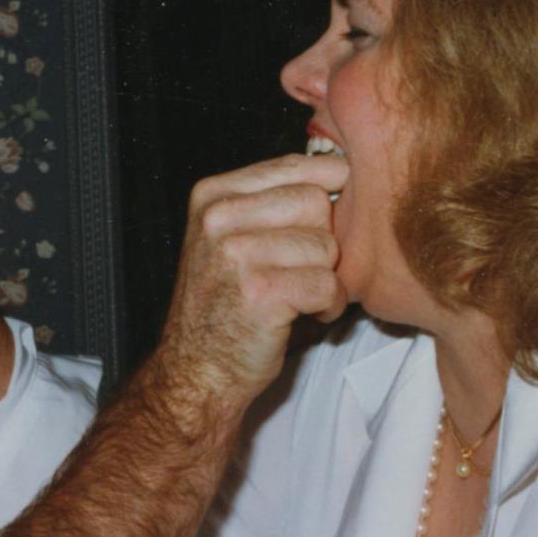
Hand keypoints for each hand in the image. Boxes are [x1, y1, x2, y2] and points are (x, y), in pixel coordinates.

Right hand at [158, 154, 347, 410]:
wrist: (197, 370)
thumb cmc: (226, 303)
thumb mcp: (231, 235)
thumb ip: (272, 199)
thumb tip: (340, 166)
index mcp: (213, 194)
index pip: (297, 167)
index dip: (323, 197)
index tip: (313, 228)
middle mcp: (218, 217)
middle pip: (316, 202)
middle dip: (322, 240)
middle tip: (298, 269)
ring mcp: (234, 253)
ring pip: (326, 245)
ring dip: (326, 277)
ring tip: (296, 295)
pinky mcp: (259, 292)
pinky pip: (327, 284)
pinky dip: (327, 306)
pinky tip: (302, 314)